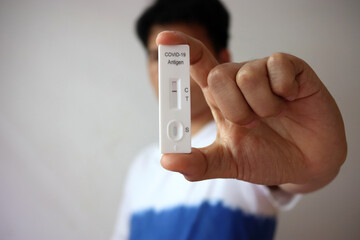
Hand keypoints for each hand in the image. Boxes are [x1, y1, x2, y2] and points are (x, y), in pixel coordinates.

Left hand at [156, 31, 346, 193]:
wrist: (306, 164)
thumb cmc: (265, 157)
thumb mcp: (229, 163)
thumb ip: (198, 163)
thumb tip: (166, 160)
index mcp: (221, 97)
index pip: (197, 64)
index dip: (182, 49)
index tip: (163, 39)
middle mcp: (240, 79)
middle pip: (218, 74)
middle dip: (234, 109)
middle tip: (251, 123)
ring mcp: (266, 72)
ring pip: (248, 75)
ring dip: (261, 107)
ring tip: (274, 115)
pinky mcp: (293, 69)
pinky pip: (279, 67)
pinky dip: (284, 93)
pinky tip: (291, 101)